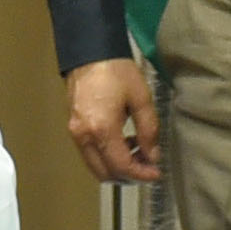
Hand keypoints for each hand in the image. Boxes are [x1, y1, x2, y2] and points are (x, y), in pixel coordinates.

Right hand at [63, 57, 163, 185]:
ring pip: (96, 166)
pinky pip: (90, 154)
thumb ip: (149, 131)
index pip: (122, 166)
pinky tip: (123, 142)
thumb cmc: (116, 71)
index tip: (156, 173)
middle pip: (105, 174)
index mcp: (102, 129)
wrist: (90, 52)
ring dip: (117, 167)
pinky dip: (107, 157)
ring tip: (138, 152)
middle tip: (148, 167)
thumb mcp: (142, 99)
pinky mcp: (73, 128)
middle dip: (129, 176)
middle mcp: (84, 136)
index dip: (141, 175)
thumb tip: (153, 155)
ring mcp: (76, 133)